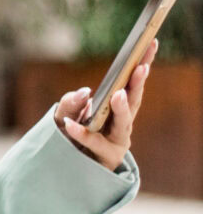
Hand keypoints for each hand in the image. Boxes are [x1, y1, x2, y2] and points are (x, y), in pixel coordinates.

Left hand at [54, 40, 156, 171]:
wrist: (66, 169)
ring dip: (122, 109)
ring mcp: (116, 141)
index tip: (150, 43)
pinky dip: (82, 134)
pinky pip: (94, 144)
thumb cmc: (68, 137)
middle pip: (134, 100)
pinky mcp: (106, 157)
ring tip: (118, 95)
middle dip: (137, 84)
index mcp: (117, 106)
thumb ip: (70, 103)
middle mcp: (122, 122)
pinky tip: (71, 125)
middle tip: (140, 67)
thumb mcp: (63, 115)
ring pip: (122, 124)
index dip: (143, 63)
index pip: (132, 82)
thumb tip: (84, 93)